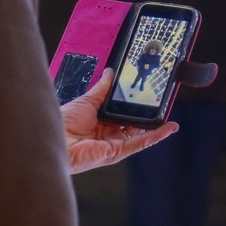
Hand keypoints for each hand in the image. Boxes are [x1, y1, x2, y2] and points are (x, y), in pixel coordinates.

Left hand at [61, 69, 177, 174]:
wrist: (56, 136)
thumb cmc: (65, 121)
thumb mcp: (88, 99)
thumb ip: (103, 88)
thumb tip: (111, 73)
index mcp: (100, 123)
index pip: (123, 116)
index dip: (135, 108)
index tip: (147, 99)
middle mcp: (107, 135)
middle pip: (133, 126)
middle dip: (147, 117)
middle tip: (161, 106)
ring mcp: (113, 144)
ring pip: (140, 136)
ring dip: (156, 129)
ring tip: (170, 120)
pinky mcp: (116, 152)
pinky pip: (139, 143)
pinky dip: (154, 136)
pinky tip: (166, 129)